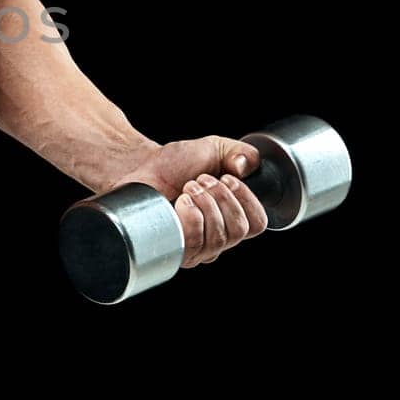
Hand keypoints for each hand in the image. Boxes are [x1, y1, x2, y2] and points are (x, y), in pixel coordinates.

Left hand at [110, 135, 268, 267]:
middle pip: (239, 230)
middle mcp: (218, 237)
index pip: (258, 224)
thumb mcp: (215, 148)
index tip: (227, 178)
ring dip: (204, 204)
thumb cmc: (175, 163)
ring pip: (218, 239)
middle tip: (200, 180)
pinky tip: (180, 202)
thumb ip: (241, 153)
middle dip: (221, 197)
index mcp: (232, 216)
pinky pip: (194, 243)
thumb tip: (245, 167)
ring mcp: (197, 248)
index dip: (246, 199)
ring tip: (188, 188)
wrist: (141, 166)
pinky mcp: (175, 250)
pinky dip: (190, 216)